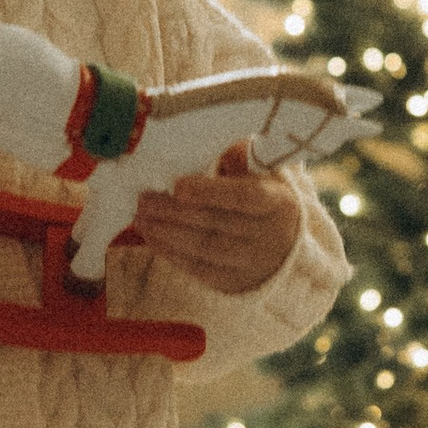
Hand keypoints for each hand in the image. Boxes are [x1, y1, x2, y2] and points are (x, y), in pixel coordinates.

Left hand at [130, 143, 301, 295]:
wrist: (286, 243)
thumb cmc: (263, 196)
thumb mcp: (262, 171)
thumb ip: (237, 158)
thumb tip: (202, 146)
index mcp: (278, 202)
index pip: (245, 197)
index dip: (211, 192)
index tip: (178, 185)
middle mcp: (270, 236)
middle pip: (216, 223)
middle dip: (173, 211)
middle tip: (144, 199)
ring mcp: (252, 262)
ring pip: (204, 248)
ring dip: (166, 233)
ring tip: (141, 217)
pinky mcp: (235, 281)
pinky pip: (199, 269)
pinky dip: (171, 253)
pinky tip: (151, 237)